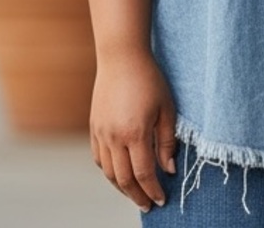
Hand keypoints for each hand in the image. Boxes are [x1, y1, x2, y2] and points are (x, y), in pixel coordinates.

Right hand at [89, 49, 176, 211]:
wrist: (121, 58)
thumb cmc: (149, 79)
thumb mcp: (167, 108)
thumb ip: (167, 141)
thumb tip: (168, 169)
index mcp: (135, 133)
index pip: (144, 174)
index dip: (153, 190)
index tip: (161, 200)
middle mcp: (114, 137)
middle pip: (124, 179)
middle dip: (137, 196)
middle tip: (148, 205)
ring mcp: (101, 133)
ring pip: (109, 173)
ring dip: (122, 188)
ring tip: (135, 193)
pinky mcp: (94, 127)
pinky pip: (99, 159)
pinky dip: (109, 172)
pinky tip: (120, 173)